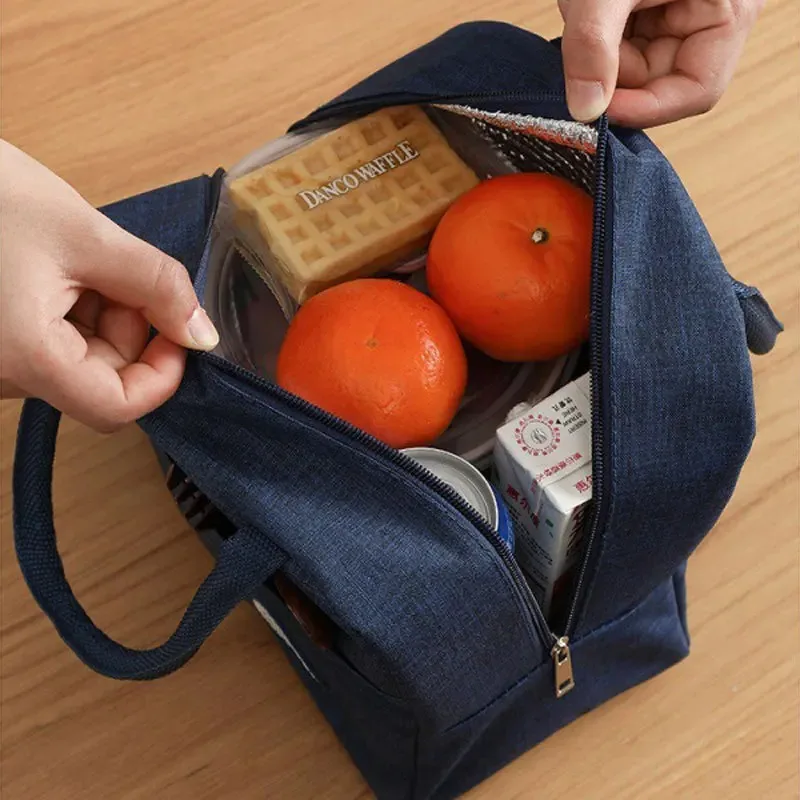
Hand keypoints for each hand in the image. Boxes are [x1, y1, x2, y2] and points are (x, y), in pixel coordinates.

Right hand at [0, 140, 218, 431]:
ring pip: (80, 360)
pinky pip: (52, 343)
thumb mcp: (85, 235)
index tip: (178, 330)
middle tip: (119, 269)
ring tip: (78, 257)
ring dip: (103, 313)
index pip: (117, 409)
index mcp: (24, 359)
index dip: (162, 375)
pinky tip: (60, 266)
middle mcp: (3, 376)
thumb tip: (203, 335)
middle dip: (130, 328)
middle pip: (102, 379)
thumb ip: (156, 285)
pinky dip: (75, 309)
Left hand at [559, 0, 763, 126]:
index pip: (695, 91)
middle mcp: (709, 18)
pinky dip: (592, 35)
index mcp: (728, 11)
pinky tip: (585, 9)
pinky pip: (619, 44)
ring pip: (630, 66)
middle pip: (655, 83)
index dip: (643, 108)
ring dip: (596, 50)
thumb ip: (594, 44)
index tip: (596, 108)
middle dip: (611, 72)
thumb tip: (584, 111)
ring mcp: (679, 15)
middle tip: (578, 43)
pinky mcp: (650, 10)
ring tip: (586, 9)